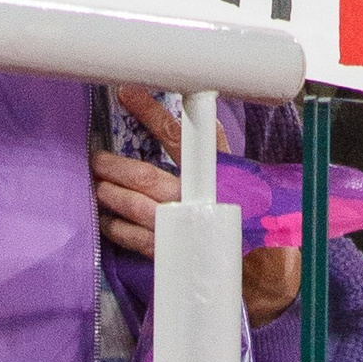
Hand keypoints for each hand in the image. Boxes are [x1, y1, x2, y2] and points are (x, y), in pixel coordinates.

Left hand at [95, 86, 300, 324]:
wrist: (264, 268)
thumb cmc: (252, 217)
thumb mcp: (240, 176)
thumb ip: (213, 153)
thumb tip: (185, 120)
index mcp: (218, 172)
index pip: (178, 134)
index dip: (151, 112)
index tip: (127, 93)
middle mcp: (200, 198)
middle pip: (147, 177)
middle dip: (117, 167)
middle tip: (98, 160)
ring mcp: (183, 228)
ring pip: (136, 208)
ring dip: (112, 196)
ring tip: (99, 187)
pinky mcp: (173, 254)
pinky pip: (135, 239)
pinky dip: (118, 228)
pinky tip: (109, 220)